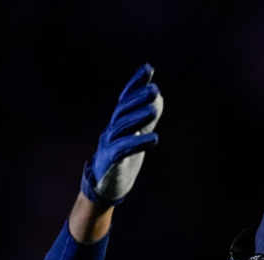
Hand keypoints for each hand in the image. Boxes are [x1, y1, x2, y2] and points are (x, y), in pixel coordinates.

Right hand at [80, 63, 163, 205]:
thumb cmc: (121, 158)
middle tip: (154, 89)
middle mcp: (111, 130)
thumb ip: (145, 117)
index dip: (135, 83)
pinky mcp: (111, 161)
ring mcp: (109, 144)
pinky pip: (123, 149)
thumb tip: (158, 97)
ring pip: (122, 128)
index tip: (148, 68)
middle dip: (138, 98)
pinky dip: (138, 142)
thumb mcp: (135, 134)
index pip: (126, 99)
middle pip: (123, 110)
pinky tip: (154, 138)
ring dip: (138, 118)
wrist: (105, 185)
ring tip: (154, 110)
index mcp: (118, 123)